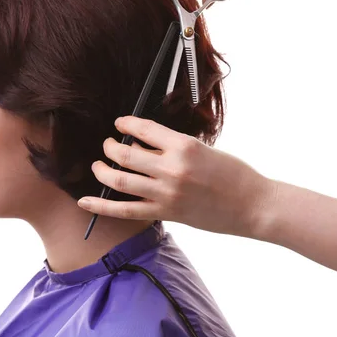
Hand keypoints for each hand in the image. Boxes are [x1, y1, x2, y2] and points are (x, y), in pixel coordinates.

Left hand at [78, 116, 277, 237]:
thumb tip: (142, 144)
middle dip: (110, 147)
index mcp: (183, 146)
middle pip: (124, 154)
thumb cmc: (233, 173)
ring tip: (98, 165)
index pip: (143, 129)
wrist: (252, 205)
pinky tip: (84, 201)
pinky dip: (102, 206)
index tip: (119, 123)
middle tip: (107, 144)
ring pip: (119, 180)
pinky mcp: (166, 213)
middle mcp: (172, 169)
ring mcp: (166, 193)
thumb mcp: (204, 149)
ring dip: (102, 170)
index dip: (125, 123)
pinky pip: (126, 210)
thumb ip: (173, 147)